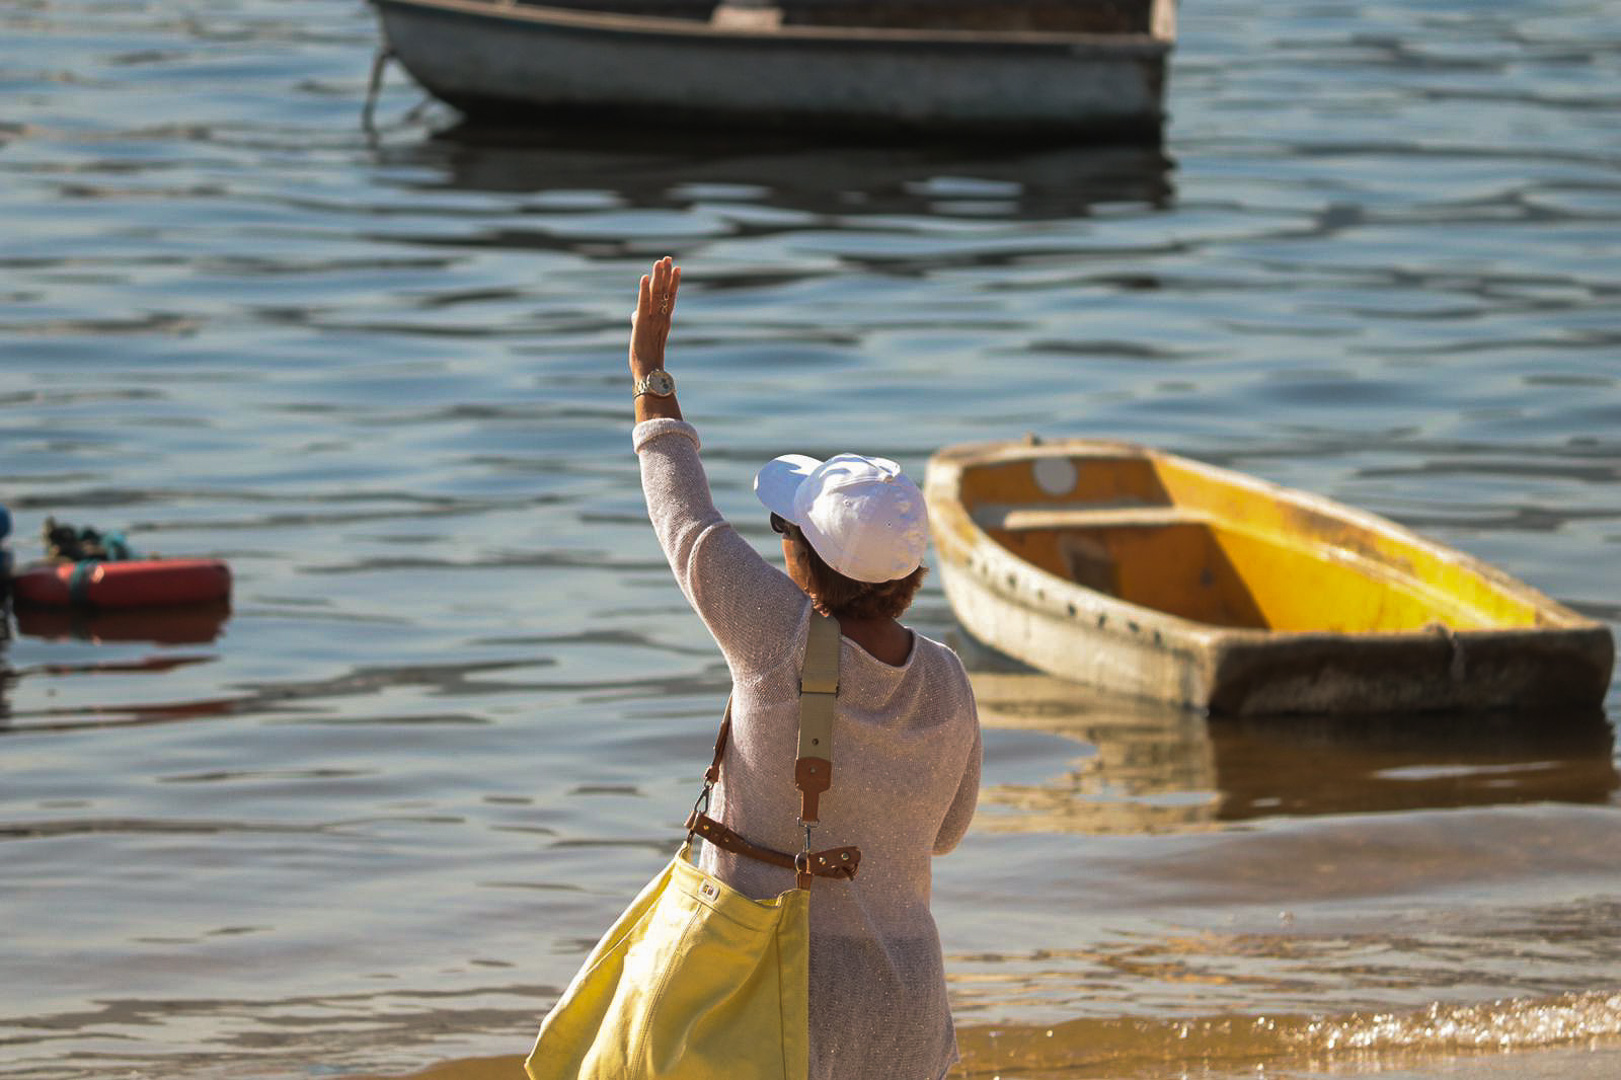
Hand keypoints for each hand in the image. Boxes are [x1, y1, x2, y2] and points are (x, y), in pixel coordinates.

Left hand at [630, 256, 680, 374]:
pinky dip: (644, 290)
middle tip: (669, 258)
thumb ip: (641, 322)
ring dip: (658, 277)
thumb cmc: (647, 359)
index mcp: (664, 321)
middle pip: (665, 291)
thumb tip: (635, 314)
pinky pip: (644, 303)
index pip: (670, 297)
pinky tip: (645, 277)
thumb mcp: (643, 336)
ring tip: (660, 261)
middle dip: (667, 274)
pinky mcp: (641, 323)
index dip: (673, 282)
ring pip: (657, 294)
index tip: (676, 268)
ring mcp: (652, 320)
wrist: (649, 373)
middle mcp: (661, 318)